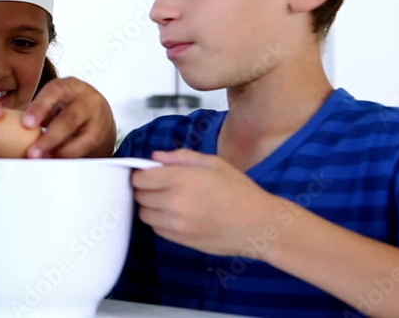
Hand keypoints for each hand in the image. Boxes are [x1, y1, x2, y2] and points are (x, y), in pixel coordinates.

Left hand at [21, 77, 115, 158]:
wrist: (98, 112)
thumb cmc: (63, 106)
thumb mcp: (50, 101)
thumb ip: (31, 112)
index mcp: (67, 86)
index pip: (53, 94)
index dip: (39, 109)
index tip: (25, 124)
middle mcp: (86, 99)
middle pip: (69, 119)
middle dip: (50, 138)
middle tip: (31, 153)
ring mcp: (97, 118)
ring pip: (83, 138)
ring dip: (61, 152)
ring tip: (43, 161)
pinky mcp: (102, 136)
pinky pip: (87, 149)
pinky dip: (70, 157)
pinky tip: (56, 163)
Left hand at [132, 149, 280, 256]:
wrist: (258, 225)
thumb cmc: (239, 190)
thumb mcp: (214, 164)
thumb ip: (181, 157)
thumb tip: (155, 157)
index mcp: (180, 179)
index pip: (140, 178)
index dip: (142, 174)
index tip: (150, 173)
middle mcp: (174, 203)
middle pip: (140, 196)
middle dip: (146, 189)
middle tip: (161, 187)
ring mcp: (176, 225)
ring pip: (145, 214)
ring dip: (151, 206)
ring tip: (169, 201)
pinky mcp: (180, 241)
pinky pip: (157, 229)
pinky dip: (160, 221)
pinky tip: (176, 216)